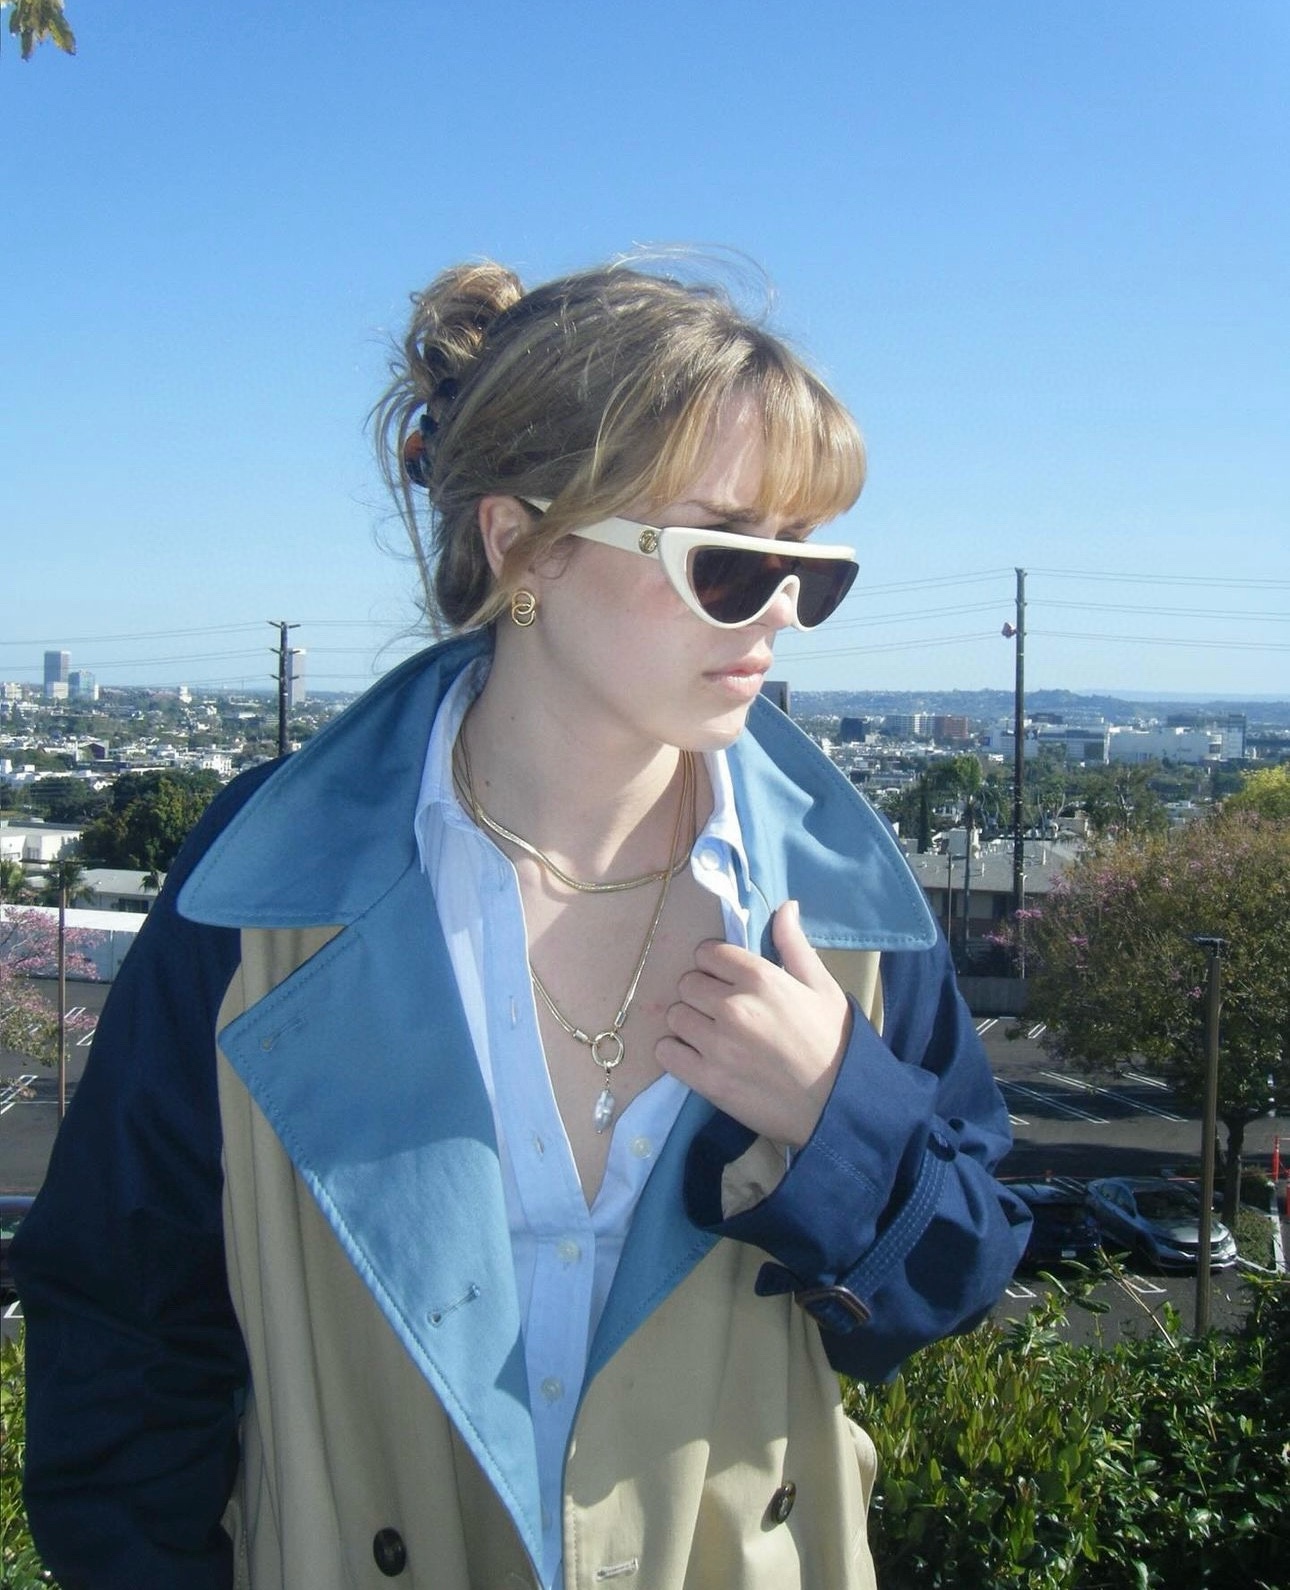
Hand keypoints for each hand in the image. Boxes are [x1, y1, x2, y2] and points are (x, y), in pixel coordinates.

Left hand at [657, 900, 852, 1148]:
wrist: (838, 1105)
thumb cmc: (833, 1043)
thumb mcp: (822, 987)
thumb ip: (794, 945)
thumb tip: (786, 906)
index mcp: (760, 979)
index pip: (708, 953)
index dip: (715, 964)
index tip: (726, 979)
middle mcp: (733, 1007)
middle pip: (687, 983)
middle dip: (701, 993)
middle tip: (721, 1010)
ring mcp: (716, 1045)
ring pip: (675, 1015)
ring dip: (689, 1022)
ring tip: (710, 1035)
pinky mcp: (707, 1080)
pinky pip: (666, 1052)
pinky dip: (676, 1052)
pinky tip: (696, 1056)